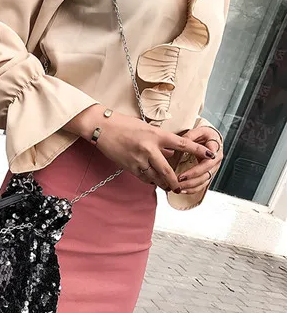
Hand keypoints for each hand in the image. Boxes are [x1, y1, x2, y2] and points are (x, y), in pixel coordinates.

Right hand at [65, 105, 215, 192]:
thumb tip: (172, 153)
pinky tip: (153, 181)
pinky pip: (143, 177)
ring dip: (162, 183)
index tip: (209, 154)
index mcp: (156, 135)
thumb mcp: (147, 128)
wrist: (103, 128)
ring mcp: (139, 159)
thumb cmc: (124, 125)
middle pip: (167, 170)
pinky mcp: (129, 166)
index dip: (197, 150)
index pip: (182, 144)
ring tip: (168, 187)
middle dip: (175, 181)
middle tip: (180, 187)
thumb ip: (161, 141)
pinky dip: (149, 180)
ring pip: (155, 177)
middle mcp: (149, 148)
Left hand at [177, 126, 222, 194]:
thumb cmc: (204, 135)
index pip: (207, 164)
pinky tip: (183, 190)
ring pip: (203, 182)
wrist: (209, 138)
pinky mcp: (208, 174)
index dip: (195, 171)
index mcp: (215, 150)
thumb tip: (182, 142)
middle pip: (205, 175)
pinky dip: (193, 189)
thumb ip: (190, 136)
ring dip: (191, 187)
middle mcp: (215, 161)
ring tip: (178, 188)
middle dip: (191, 181)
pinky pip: (202, 184)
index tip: (182, 176)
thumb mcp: (198, 131)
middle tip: (177, 183)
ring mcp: (212, 169)